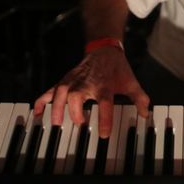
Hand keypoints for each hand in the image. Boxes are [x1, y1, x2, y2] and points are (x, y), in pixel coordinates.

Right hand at [34, 46, 149, 137]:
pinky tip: (37, 114)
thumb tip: (145, 115)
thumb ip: (139, 99)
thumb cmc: (116, 69)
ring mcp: (73, 81)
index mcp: (104, 85)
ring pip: (60, 93)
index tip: (104, 134)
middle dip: (76, 112)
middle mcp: (86, 82)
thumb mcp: (131, 82)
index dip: (104, 119)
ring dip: (56, 109)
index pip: (104, 103)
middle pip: (77, 97)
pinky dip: (41, 102)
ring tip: (56, 124)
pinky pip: (49, 91)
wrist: (103, 49)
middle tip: (80, 125)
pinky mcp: (64, 81)